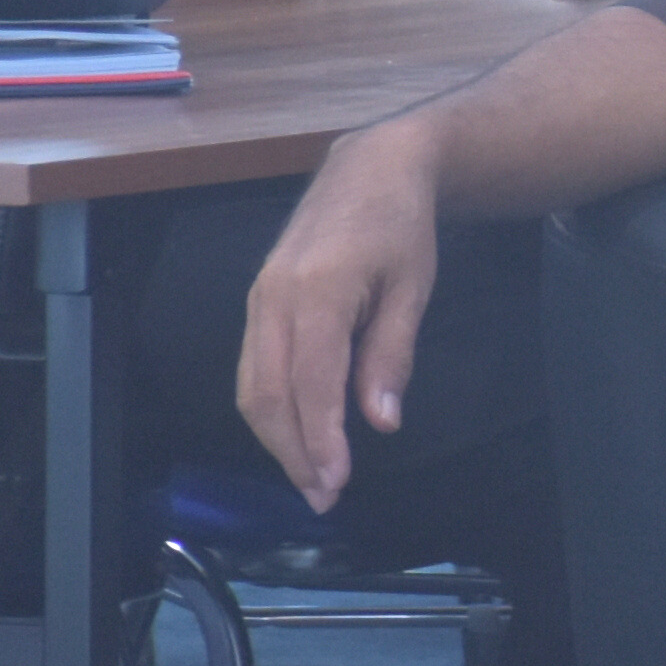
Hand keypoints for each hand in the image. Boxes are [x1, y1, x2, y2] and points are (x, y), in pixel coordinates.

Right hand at [238, 128, 449, 509]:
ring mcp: (258, 299)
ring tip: (310, 477)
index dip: (319, 439)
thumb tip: (380, 421)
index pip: (310, 383)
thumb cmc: (401, 227)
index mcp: (317, 292)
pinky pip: (253, 366)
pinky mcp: (257, 301)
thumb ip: (391, 355)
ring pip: (252, 385)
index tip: (335, 483)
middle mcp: (274, 298)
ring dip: (276, 438)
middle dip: (292, 452)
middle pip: (268, 394)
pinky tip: (296, 433)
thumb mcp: (413, 287)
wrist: (369, 168)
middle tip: (322, 498)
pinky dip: (269, 408)